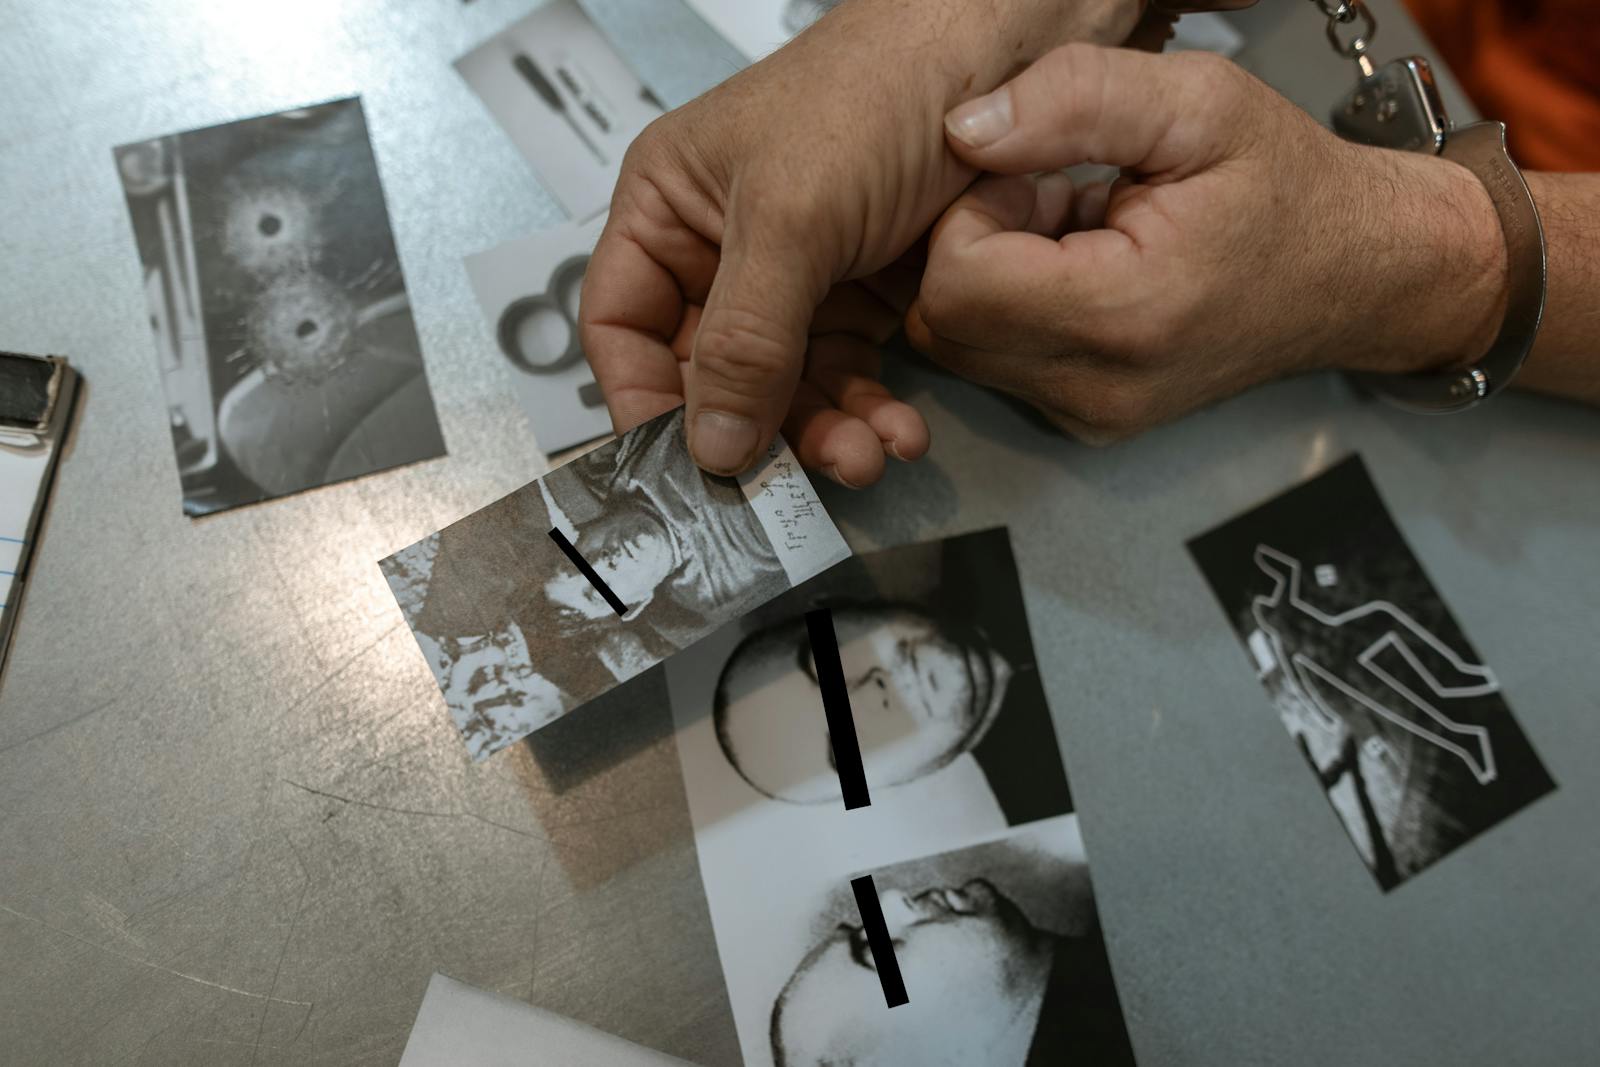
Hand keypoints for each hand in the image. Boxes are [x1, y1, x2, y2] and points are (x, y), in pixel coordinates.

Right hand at [579, 0, 1153, 484]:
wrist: (1005, 55)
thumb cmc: (875, 95)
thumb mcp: (793, 217)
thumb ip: (746, 338)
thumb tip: (712, 448)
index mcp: (670, 208)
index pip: (624, 327)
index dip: (643, 400)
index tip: (683, 464)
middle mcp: (723, 247)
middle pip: (710, 374)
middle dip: (756, 429)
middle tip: (797, 480)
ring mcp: (795, 276)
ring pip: (784, 386)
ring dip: (824, 431)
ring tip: (871, 457)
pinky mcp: (861, 293)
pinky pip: (846, 374)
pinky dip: (868, 410)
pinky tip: (900, 430)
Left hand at [908, 44, 1508, 442]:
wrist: (1362, 277)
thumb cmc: (1288, 185)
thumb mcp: (1197, 102)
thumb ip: (1074, 99)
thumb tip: (963, 129)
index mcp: (1125, 313)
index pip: (955, 282)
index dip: (974, 212)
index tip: (1035, 175)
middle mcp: (1096, 387)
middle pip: (941, 321)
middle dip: (974, 246)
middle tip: (1054, 197)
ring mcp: (1088, 415)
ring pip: (959, 346)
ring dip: (992, 277)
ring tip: (1074, 228)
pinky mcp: (1085, 421)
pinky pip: (996, 362)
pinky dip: (1015, 310)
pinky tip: (1080, 267)